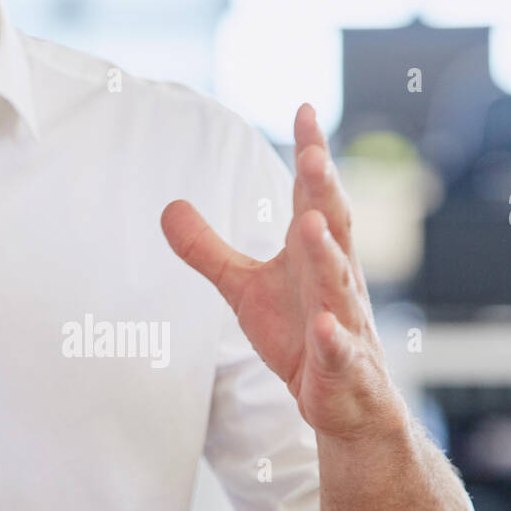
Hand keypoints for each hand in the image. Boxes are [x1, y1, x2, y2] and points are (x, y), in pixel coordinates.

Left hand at [161, 104, 407, 440]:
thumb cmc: (300, 335)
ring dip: (326, 255)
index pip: (313, 195)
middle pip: (332, 227)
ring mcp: (343, 319)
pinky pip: (338, 349)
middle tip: (313, 156)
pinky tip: (325, 327)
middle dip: (324, 191)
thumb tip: (168, 207)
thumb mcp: (244, 288)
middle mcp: (335, 277)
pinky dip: (333, 338)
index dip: (311, 154)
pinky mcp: (341, 364)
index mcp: (314, 252)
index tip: (304, 109)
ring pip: (339, 282)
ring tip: (310, 226)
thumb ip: (208, 249)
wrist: (341, 400)